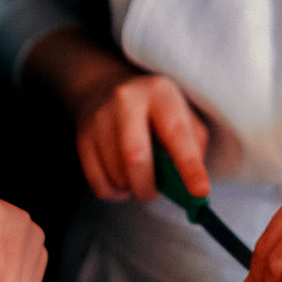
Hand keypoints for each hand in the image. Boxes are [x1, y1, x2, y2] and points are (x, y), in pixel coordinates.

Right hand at [76, 70, 210, 203]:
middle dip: (148, 186)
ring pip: (116, 174)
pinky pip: (98, 182)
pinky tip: (121, 179)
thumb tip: (193, 188)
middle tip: (155, 192)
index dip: (189, 166)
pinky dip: (114, 192)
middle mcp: (126, 100)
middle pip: (135, 156)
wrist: (106, 88)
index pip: (176, 133)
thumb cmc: (156, 111)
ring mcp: (99, 117)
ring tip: (138, 177)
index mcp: (160, 92)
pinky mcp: (82, 137)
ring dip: (132, 188)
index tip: (199, 192)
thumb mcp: (184, 116)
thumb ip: (194, 148)